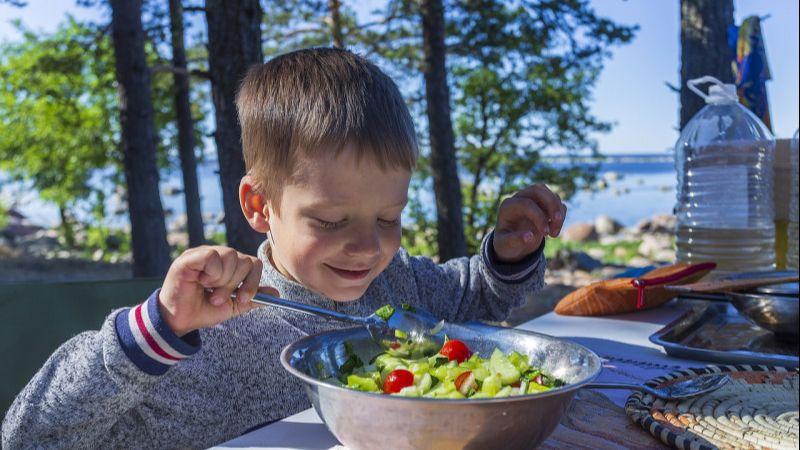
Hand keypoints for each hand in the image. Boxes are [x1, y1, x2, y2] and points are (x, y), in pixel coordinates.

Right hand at [158, 245, 276, 335]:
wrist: (180, 321)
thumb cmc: (203, 310)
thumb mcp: (233, 306)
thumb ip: (253, 298)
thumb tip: (276, 294)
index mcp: (231, 266)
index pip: (254, 263)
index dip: (252, 282)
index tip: (243, 298)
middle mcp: (220, 256)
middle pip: (245, 260)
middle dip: (235, 285)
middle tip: (218, 298)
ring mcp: (205, 253)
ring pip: (231, 256)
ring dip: (222, 281)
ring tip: (209, 291)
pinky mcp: (191, 256)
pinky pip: (213, 256)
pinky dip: (211, 273)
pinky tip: (200, 281)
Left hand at [493, 184, 566, 262]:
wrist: (511, 243)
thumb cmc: (506, 243)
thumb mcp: (505, 245)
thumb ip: (514, 241)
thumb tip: (530, 236)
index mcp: (508, 206)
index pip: (526, 204)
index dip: (539, 217)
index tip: (546, 234)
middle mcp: (520, 198)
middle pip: (538, 189)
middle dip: (551, 204)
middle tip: (557, 221)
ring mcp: (533, 199)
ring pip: (550, 195)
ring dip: (558, 212)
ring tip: (554, 234)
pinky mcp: (543, 204)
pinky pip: (557, 203)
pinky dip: (561, 215)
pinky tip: (554, 231)